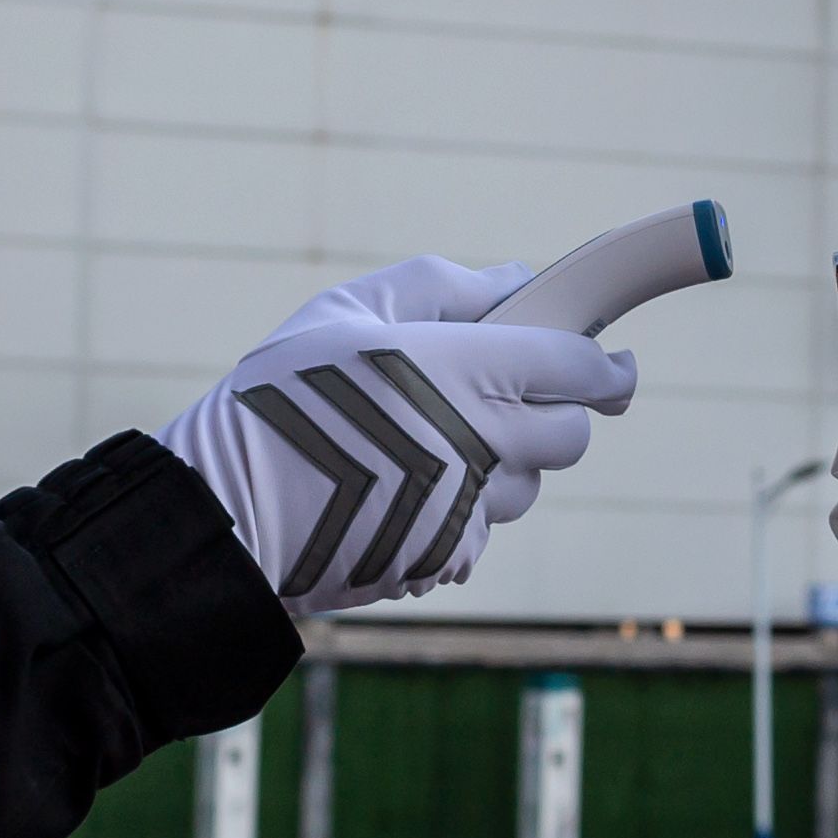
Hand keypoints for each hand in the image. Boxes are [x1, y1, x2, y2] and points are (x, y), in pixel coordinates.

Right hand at [157, 270, 634, 612]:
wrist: (225, 508)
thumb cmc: (278, 396)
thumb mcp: (346, 311)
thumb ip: (439, 287)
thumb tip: (513, 278)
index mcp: (468, 371)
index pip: (579, 367)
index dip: (603, 365)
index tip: (611, 365)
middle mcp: (484, 443)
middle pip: (570, 437)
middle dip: (553, 415)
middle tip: (506, 400)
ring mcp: (469, 509)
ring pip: (525, 490)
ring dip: (501, 467)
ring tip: (424, 445)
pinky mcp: (447, 559)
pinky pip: (480, 536)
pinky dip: (457, 515)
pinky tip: (399, 494)